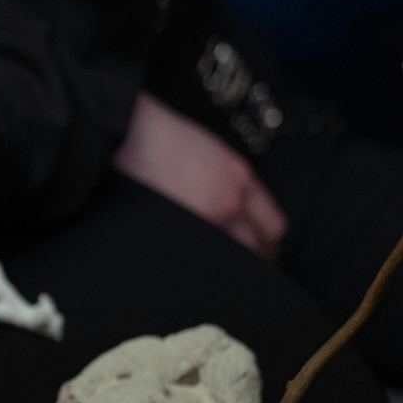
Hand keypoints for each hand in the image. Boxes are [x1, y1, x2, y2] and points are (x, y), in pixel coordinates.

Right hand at [113, 92, 285, 256]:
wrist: (130, 133)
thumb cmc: (165, 139)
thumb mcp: (215, 154)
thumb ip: (232, 185)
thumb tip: (238, 217)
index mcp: (242, 182)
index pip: (272, 227)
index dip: (267, 244)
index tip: (260, 250)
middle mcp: (229, 205)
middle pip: (255, 250)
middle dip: (248, 259)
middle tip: (237, 267)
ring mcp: (202, 221)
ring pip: (228, 261)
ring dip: (223, 266)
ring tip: (211, 270)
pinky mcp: (175, 232)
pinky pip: (197, 260)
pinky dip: (197, 266)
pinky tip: (189, 267)